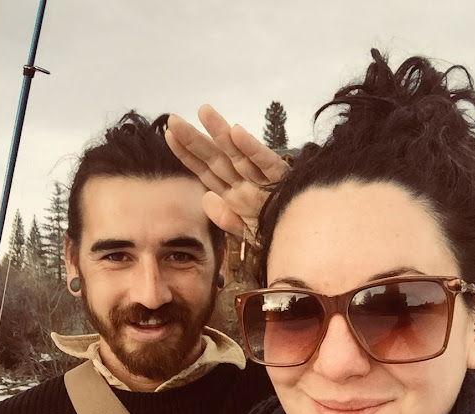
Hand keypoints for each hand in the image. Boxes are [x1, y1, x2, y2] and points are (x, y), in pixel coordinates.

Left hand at [165, 105, 288, 241]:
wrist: (305, 241)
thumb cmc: (278, 235)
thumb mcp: (248, 233)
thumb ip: (226, 219)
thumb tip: (206, 199)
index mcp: (235, 194)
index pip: (206, 172)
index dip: (187, 154)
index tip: (169, 136)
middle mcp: (246, 183)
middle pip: (216, 159)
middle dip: (194, 140)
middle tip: (173, 119)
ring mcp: (262, 180)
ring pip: (237, 154)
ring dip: (220, 133)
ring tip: (203, 111)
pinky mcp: (281, 181)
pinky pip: (265, 163)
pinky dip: (251, 148)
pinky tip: (236, 132)